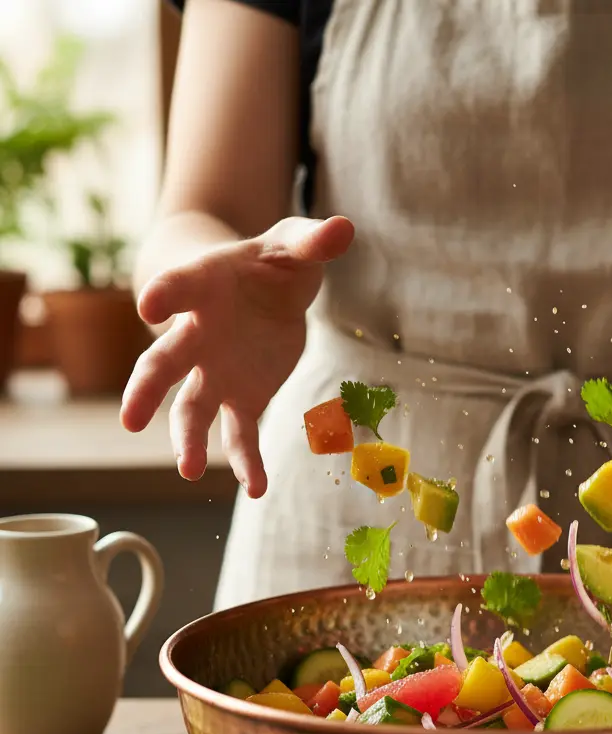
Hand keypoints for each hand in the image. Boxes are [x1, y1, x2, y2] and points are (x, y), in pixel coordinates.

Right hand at [122, 215, 353, 497]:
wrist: (264, 290)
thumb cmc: (272, 262)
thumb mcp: (295, 244)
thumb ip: (314, 239)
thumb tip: (343, 228)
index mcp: (204, 286)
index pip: (178, 288)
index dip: (165, 294)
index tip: (150, 306)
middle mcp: (198, 334)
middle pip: (163, 364)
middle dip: (146, 390)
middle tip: (129, 419)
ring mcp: (215, 371)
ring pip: (191, 410)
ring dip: (187, 440)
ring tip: (189, 470)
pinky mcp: (242, 398)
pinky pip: (239, 435)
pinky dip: (247, 462)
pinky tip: (257, 489)